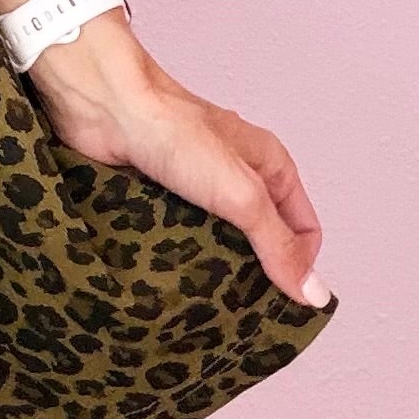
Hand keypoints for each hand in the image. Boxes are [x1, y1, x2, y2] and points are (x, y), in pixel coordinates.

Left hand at [19, 13, 332, 309]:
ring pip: (218, 240)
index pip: (303, 229)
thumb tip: (313, 292)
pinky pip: (180, 235)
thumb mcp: (241, 195)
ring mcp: (198, 185)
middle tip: (240, 310)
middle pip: (261, 238)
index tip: (281, 302)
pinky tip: (171, 275)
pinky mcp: (161, 194)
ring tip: (203, 299)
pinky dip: (178, 255)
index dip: (298, 265)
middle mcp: (237, 175)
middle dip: (254, 272)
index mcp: (270, 167)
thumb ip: (277, 244)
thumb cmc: (173, 131)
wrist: (105, 108)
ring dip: (212, 267)